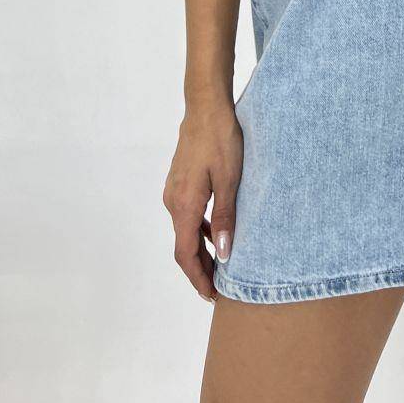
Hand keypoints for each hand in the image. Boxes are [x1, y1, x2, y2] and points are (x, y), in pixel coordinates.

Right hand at [162, 99, 243, 300]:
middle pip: (184, 246)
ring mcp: (174, 191)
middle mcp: (173, 201)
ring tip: (221, 266)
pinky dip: (200, 231)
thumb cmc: (221, 139)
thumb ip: (226, 218)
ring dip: (201, 251)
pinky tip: (216, 233)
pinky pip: (187, 215)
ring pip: (185, 230)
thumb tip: (225, 255)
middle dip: (201, 269)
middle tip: (220, 288)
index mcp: (184, 204)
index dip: (198, 278)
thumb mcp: (230, 180)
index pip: (185, 253)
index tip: (212, 295)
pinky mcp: (179, 182)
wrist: (205, 107)